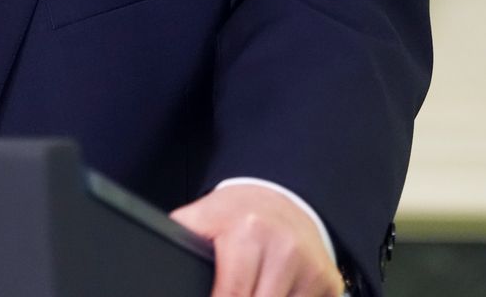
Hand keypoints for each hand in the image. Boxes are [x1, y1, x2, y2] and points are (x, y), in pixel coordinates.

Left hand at [171, 184, 343, 296]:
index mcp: (249, 233)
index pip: (231, 295)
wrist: (283, 199)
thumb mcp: (204, 217)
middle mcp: (285, 249)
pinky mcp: (329, 282)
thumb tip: (156, 262)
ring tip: (252, 289)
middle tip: (231, 294)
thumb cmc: (238, 213)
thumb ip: (181, 240)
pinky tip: (274, 291)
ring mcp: (312, 268)